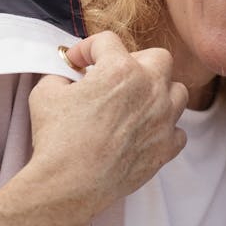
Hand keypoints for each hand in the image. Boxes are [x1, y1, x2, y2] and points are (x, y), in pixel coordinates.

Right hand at [28, 31, 188, 218]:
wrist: (70, 184)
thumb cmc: (57, 139)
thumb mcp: (46, 94)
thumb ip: (62, 77)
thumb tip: (69, 79)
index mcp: (121, 70)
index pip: (108, 41)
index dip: (88, 48)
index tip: (77, 62)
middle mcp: (150, 89)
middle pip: (159, 58)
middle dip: (137, 61)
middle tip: (116, 75)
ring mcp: (163, 119)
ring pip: (178, 92)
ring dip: (160, 92)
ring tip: (138, 102)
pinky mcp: (166, 148)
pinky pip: (178, 131)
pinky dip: (165, 129)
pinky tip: (146, 132)